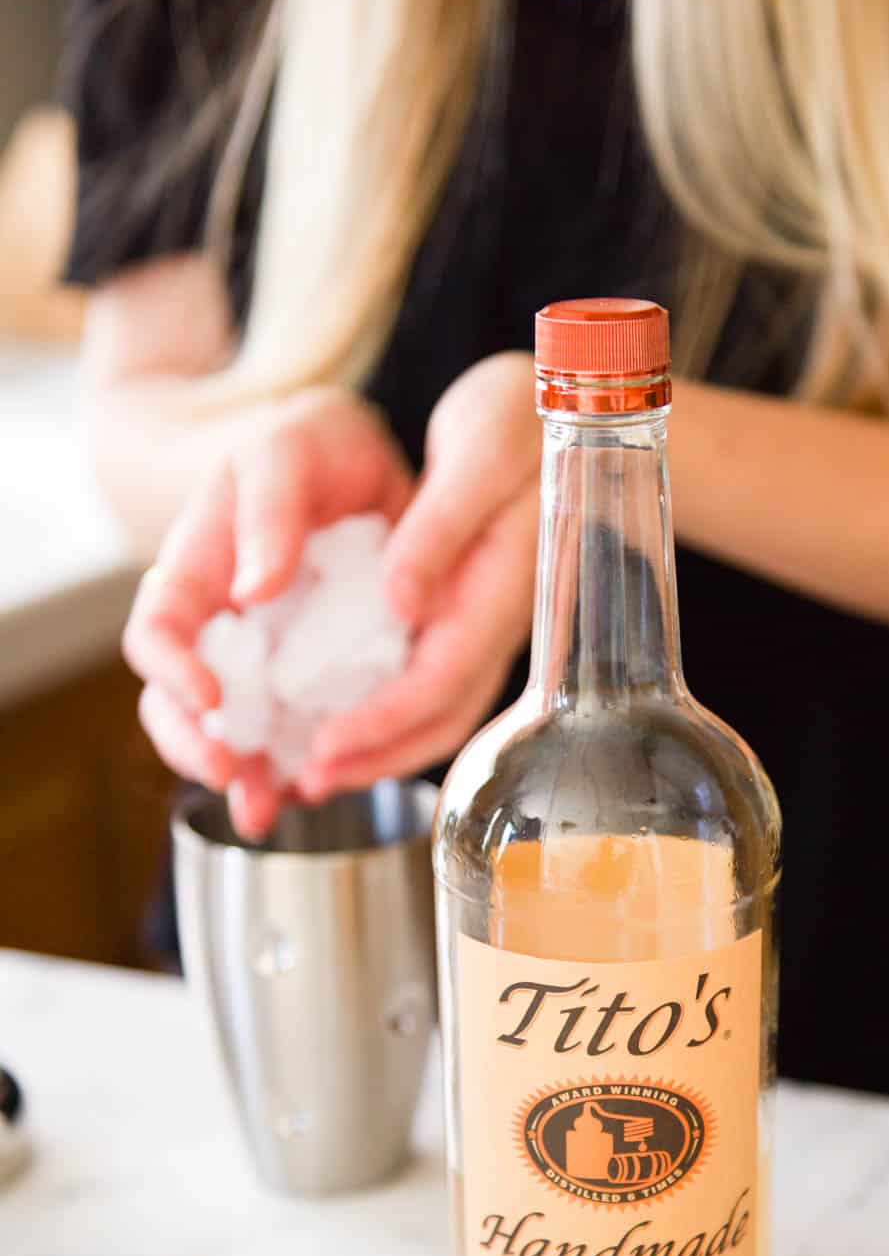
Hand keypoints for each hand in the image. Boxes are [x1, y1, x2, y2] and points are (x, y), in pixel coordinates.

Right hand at [122, 388, 413, 836]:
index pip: (156, 634)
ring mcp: (262, 662)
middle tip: (235, 776)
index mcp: (195, 573)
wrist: (365, 462)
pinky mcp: (311, 682)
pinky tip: (317, 789)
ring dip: (248, 780)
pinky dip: (301, 770)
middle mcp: (219, 629)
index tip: (207, 697)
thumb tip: (250, 587)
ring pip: (233, 736)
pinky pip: (296, 737)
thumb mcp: (289, 449)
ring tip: (270, 810)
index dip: (171, 672)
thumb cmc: (315, 445)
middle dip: (197, 749)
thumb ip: (269, 508)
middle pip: (178, 706)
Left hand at [299, 352, 540, 796]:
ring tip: (318, 770)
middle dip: (377, 757)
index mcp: (501, 590)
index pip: (443, 679)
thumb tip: (400, 603)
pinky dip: (390, 714)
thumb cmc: (515, 417)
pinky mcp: (474, 617)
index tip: (325, 745)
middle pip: (444, 717)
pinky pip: (434, 684)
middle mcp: (500, 623)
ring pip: (441, 712)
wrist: (563, 406)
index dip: (384, 720)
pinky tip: (346, 717)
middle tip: (307, 781)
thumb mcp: (479, 453)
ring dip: (382, 748)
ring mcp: (490, 625)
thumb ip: (441, 529)